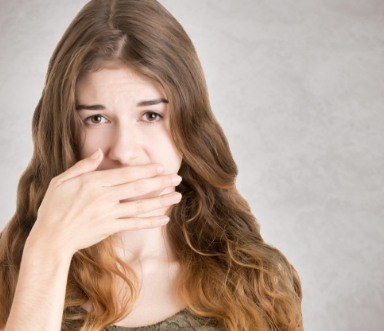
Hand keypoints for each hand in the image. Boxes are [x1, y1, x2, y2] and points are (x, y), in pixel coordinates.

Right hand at [26, 149, 181, 256]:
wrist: (50, 238)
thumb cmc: (53, 207)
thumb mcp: (61, 180)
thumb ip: (83, 166)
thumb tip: (100, 153)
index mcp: (94, 183)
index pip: (126, 174)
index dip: (145, 170)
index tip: (161, 167)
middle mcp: (104, 198)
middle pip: (138, 188)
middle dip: (160, 182)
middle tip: (177, 178)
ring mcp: (109, 214)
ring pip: (140, 206)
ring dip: (161, 201)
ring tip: (177, 196)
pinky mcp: (110, 229)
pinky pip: (134, 224)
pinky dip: (150, 222)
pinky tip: (164, 218)